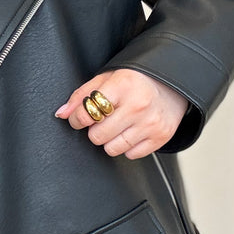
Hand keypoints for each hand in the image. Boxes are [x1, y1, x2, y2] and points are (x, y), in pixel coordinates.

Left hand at [54, 69, 188, 158]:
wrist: (172, 82)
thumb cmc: (135, 80)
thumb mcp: (107, 79)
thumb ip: (81, 95)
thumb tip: (62, 114)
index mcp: (122, 86)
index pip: (86, 113)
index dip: (77, 118)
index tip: (80, 117)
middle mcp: (138, 105)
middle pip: (97, 136)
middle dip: (95, 130)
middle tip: (104, 120)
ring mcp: (151, 123)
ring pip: (112, 149)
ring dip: (110, 140)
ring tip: (118, 125)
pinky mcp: (161, 136)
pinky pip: (130, 155)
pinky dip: (128, 146)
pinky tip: (132, 131)